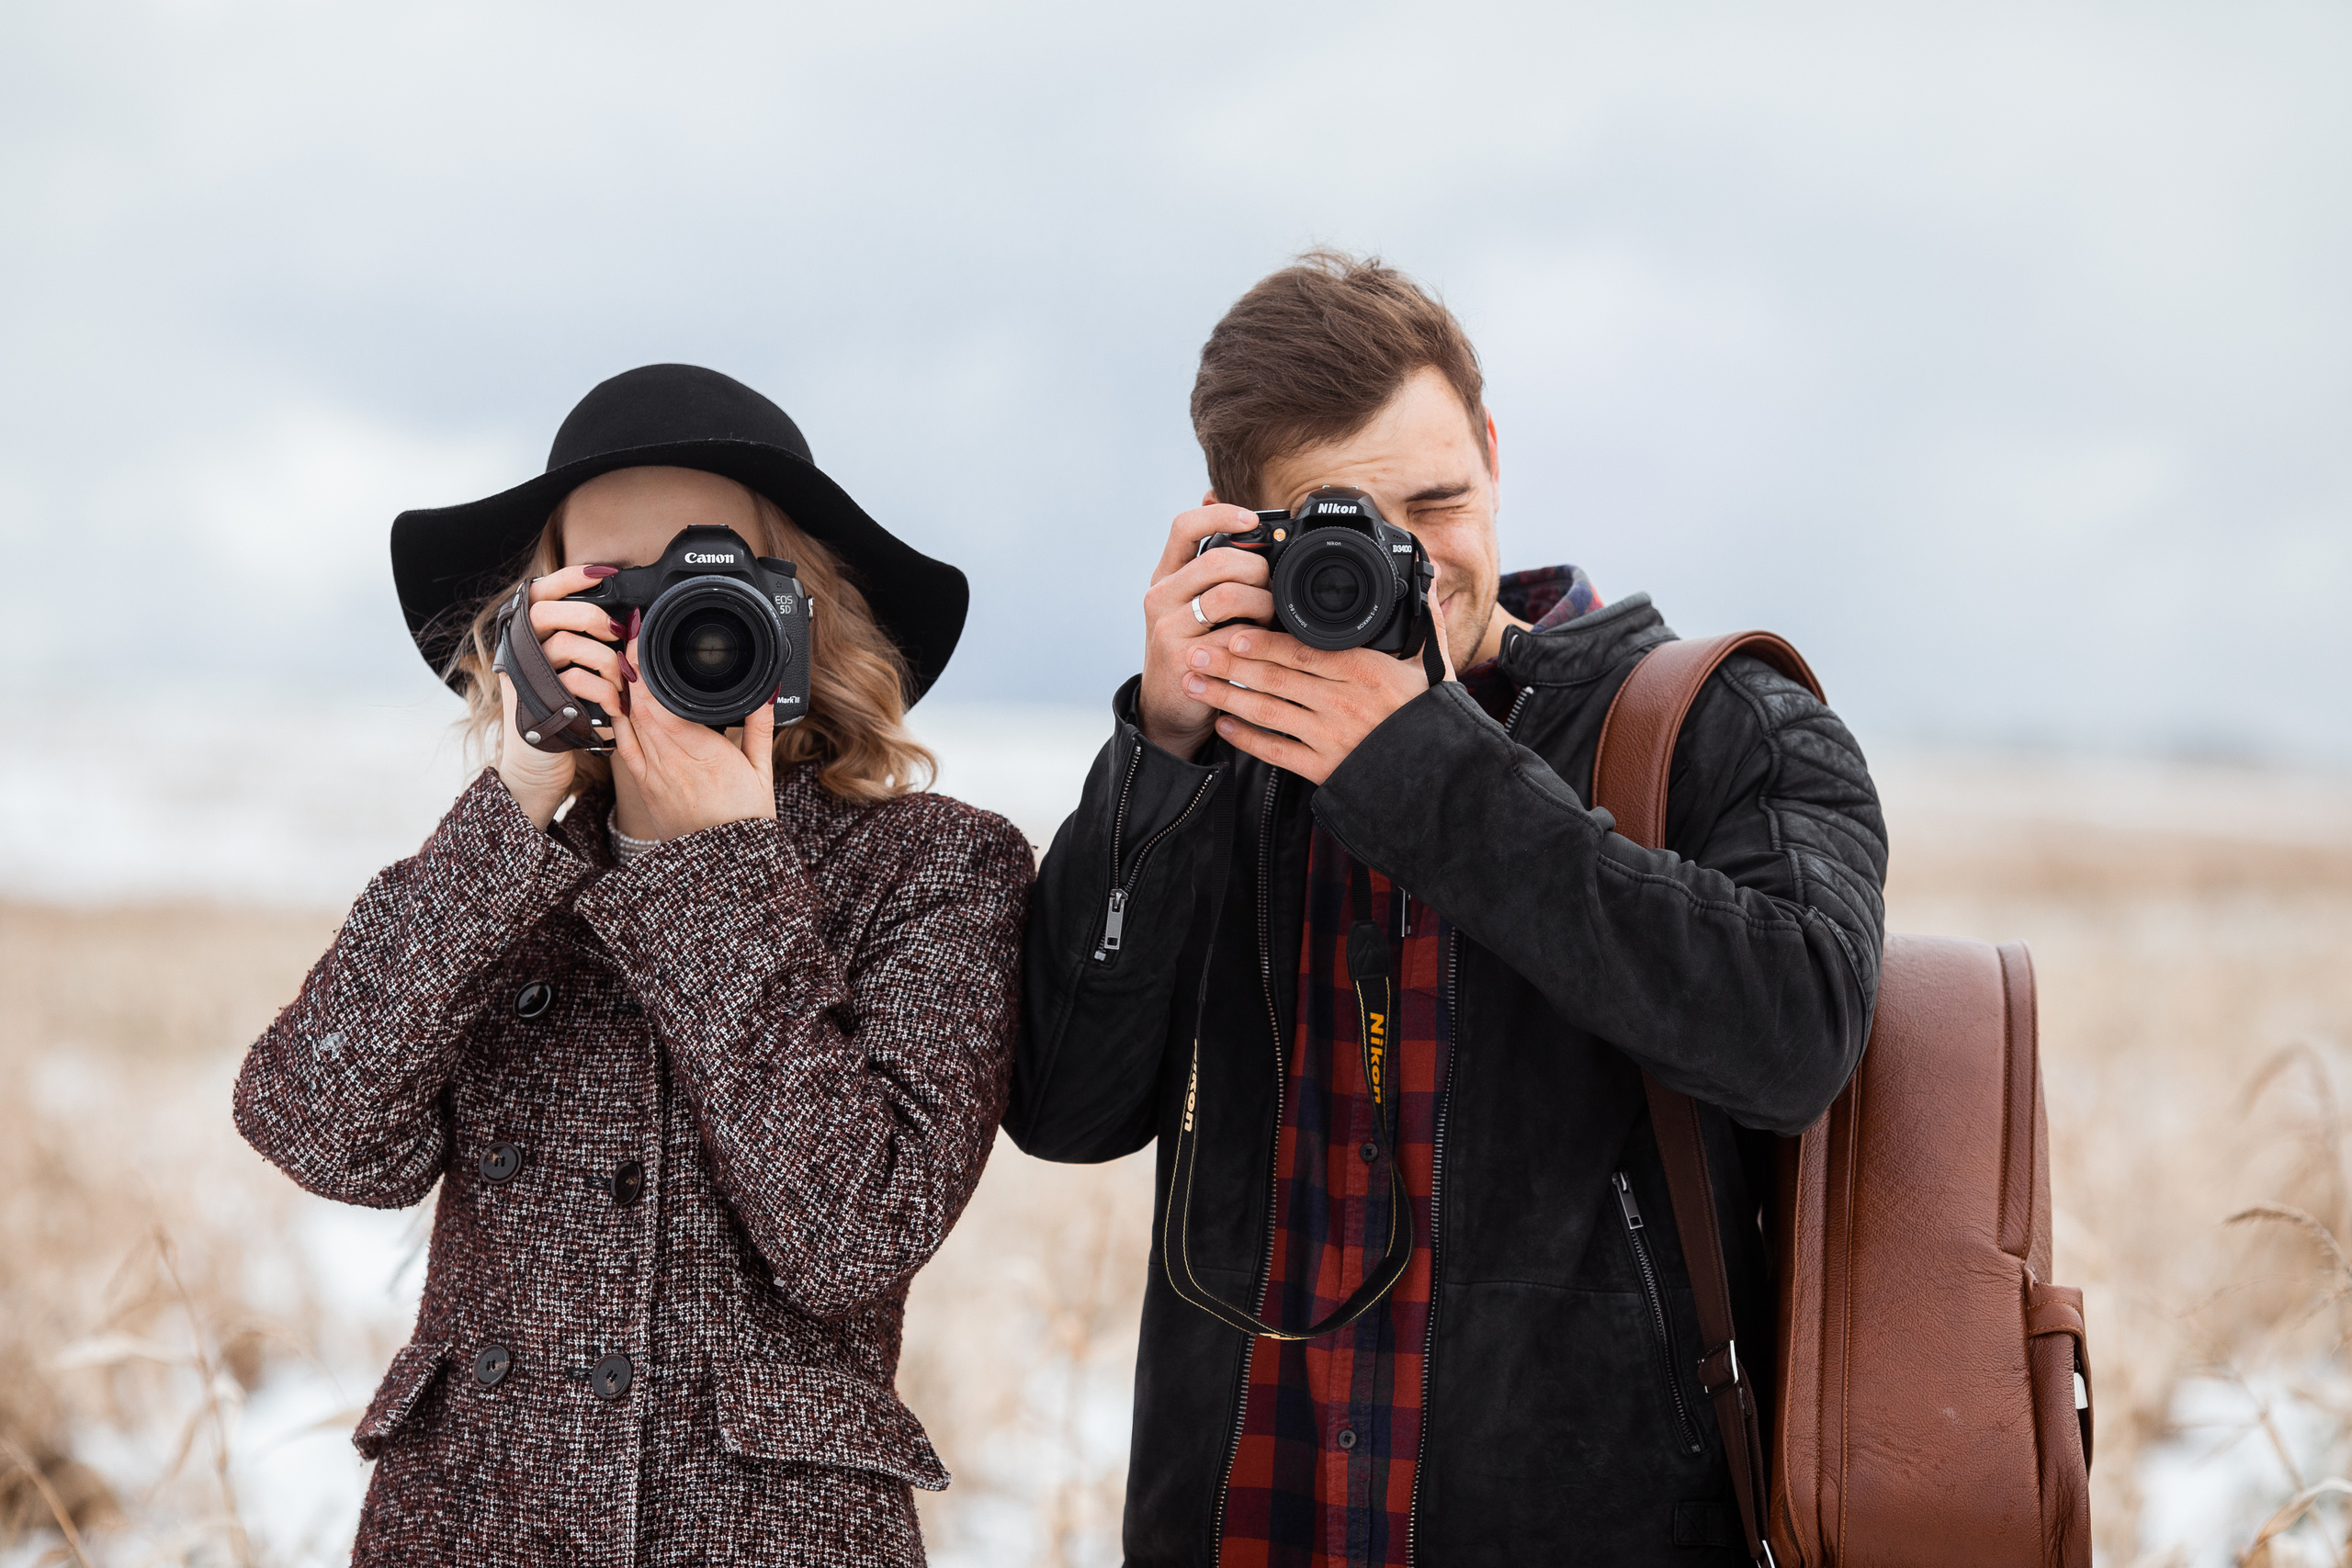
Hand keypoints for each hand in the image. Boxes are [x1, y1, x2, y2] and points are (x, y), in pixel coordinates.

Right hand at [495, 563, 631, 827]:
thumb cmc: (562, 718)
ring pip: (564, 644)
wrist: (539, 768)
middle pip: (546, 611)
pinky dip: (602, 691)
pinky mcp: (534, 702)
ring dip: (605, 659)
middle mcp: (519, 653)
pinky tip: (616, 705)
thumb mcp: (573, 676)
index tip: (603, 571)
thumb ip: (586, 646)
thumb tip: (626, 621)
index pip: (539, 593)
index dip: (569, 578)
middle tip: (618, 631)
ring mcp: (523, 677)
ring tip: (624, 680)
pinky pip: (572, 681)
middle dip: (590, 616)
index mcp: (528, 639)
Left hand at [608, 622, 778, 840]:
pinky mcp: (642, 786)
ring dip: (620, 689)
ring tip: (623, 661)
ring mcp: (651, 775)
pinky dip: (617, 719)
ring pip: (624, 721)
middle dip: (628, 667)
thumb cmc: (745, 820)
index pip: (659, 700)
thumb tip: (764, 690)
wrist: (725, 866)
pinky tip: (619, 701)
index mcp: (701, 753)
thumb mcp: (762, 770)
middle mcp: (669, 762)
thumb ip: (759, 726)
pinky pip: (622, 745)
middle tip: (630, 637)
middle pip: (635, 704)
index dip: (644, 666)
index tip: (642, 636)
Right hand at [1136, 500, 1275, 758]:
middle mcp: (1160, 597)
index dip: (1220, 515)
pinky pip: (1233, 637)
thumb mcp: (1196, 607)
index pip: (1184, 527)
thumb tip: (1259, 536)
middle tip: (1270, 590)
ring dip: (1261, 605)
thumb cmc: (1195, 650)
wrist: (1170, 707)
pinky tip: (1262, 645)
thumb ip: (1217, 577)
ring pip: (1227, 596)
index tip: (1251, 520)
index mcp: (1166, 576)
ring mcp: (1167, 628)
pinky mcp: (1182, 658)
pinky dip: (1257, 639)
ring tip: (1268, 619)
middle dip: (1257, 571)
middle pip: (1218, 560)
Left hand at [1180, 615, 1456, 785]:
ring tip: (1194, 681)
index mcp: (1363, 671)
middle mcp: (1340, 702)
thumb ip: (1424, 623)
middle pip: (1274, 678)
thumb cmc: (1432, 717)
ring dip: (1225, 696)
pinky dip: (1246, 738)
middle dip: (1228, 664)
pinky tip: (1222, 725)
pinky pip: (1276, 751)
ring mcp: (1328, 736)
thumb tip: (1426, 583)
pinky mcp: (1323, 768)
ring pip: (1266, 711)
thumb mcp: (1432, 666)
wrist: (1440, 777)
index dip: (1264, 643)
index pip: (1303, 651)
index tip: (1234, 632)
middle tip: (1193, 650)